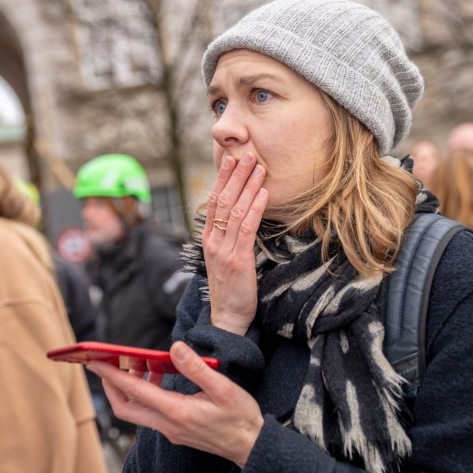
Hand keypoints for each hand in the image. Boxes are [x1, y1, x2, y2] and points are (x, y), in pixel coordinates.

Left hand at [87, 341, 264, 466]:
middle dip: (110, 385)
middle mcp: (167, 425)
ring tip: (137, 364)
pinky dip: (145, 394)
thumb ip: (196, 368)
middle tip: (106, 363)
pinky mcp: (175, 431)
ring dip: (129, 389)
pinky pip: (150, 413)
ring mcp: (170, 431)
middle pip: (124, 407)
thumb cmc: (240, 417)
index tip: (95, 361)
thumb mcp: (223, 388)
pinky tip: (159, 377)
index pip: (134, 391)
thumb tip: (174, 348)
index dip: (112, 375)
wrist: (250, 446)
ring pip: (136, 411)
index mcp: (176, 412)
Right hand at [204, 153, 267, 334]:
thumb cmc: (231, 288)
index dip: (223, 178)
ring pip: (235, 211)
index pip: (213, 201)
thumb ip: (230, 237)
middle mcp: (213, 241)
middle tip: (247, 154)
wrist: (227, 318)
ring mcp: (223, 250)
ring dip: (248, 186)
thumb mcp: (226, 259)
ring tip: (259, 167)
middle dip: (236, 175)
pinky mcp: (237, 260)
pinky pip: (246, 229)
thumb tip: (243, 215)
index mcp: (209, 239)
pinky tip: (264, 194)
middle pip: (223, 200)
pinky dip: (256, 208)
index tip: (232, 159)